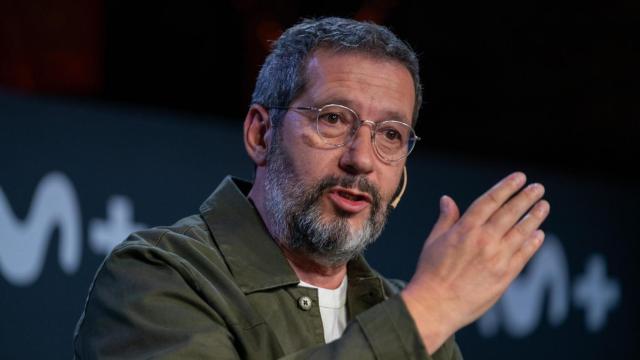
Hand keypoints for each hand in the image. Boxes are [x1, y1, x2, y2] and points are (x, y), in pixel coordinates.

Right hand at [401, 172, 549, 353]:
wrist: (436, 304)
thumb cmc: (430, 272)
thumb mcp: (434, 241)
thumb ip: (446, 219)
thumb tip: (447, 199)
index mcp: (465, 229)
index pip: (490, 201)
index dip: (506, 187)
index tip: (519, 177)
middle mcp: (483, 240)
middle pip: (510, 213)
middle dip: (526, 198)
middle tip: (538, 188)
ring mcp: (496, 258)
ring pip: (521, 232)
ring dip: (534, 217)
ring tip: (544, 206)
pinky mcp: (504, 276)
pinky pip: (523, 255)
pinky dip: (532, 243)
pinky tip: (539, 234)